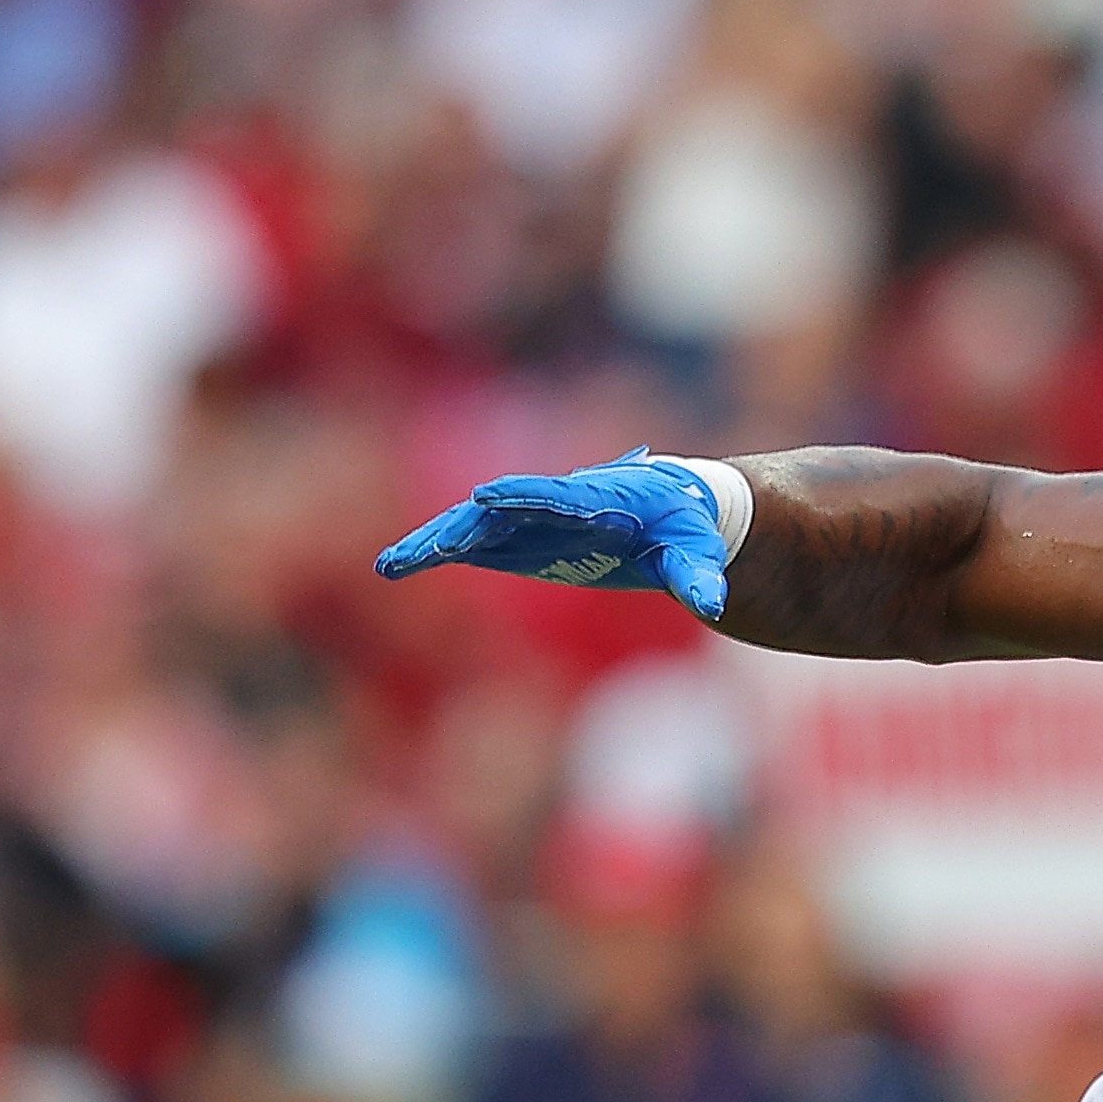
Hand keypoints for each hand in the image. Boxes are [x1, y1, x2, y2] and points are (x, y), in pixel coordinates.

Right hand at [375, 450, 730, 621]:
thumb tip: (713, 605)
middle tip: (426, 548)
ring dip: (433, 544)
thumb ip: (700, 577)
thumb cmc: (685, 529)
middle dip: (462, 528)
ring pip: (474, 527)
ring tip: (390, 565)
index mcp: (597, 499)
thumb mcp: (698, 553)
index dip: (522, 498)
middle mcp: (553, 503)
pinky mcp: (518, 538)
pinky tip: (399, 565)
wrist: (669, 512)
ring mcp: (530, 519)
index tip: (487, 497)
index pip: (555, 496)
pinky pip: (471, 543)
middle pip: (500, 512)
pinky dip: (437, 552)